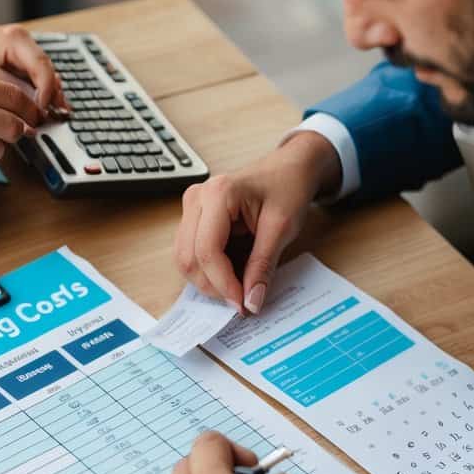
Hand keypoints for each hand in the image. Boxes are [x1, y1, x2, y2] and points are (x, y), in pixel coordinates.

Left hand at [0, 21, 68, 113]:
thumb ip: (4, 88)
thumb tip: (30, 105)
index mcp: (14, 39)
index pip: (41, 65)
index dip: (47, 91)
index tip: (42, 112)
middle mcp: (24, 43)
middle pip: (48, 73)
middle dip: (52, 98)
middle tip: (52, 121)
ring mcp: (25, 53)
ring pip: (46, 78)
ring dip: (48, 100)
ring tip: (51, 121)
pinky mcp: (22, 64)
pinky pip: (37, 82)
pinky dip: (39, 98)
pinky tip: (41, 114)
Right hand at [173, 132, 340, 314]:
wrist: (289, 169)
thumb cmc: (287, 188)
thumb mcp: (282, 228)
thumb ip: (263, 266)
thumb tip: (250, 301)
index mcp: (218, 194)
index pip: (207, 250)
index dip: (223, 284)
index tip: (243, 304)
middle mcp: (197, 198)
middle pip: (188, 258)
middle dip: (213, 286)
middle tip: (241, 301)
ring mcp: (192, 207)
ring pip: (185, 259)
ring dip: (209, 281)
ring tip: (238, 287)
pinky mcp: (193, 218)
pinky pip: (191, 253)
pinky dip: (209, 271)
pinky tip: (231, 274)